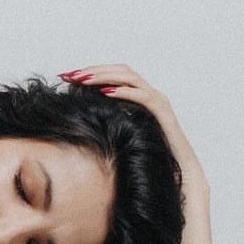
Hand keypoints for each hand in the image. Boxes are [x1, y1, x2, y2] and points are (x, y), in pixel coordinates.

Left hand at [59, 64, 207, 199]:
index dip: (89, 74)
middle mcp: (147, 95)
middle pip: (120, 71)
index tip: (65, 77)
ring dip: (105, 76)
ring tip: (82, 79)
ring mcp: (157, 101)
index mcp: (137, 99)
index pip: (112, 78)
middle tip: (69, 74)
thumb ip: (106, 126)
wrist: (178, 173)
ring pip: (130, 78)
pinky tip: (106, 93)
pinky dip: (124, 92)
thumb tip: (77, 127)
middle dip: (93, 70)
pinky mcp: (163, 113)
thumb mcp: (119, 139)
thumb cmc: (147, 159)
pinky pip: (143, 97)